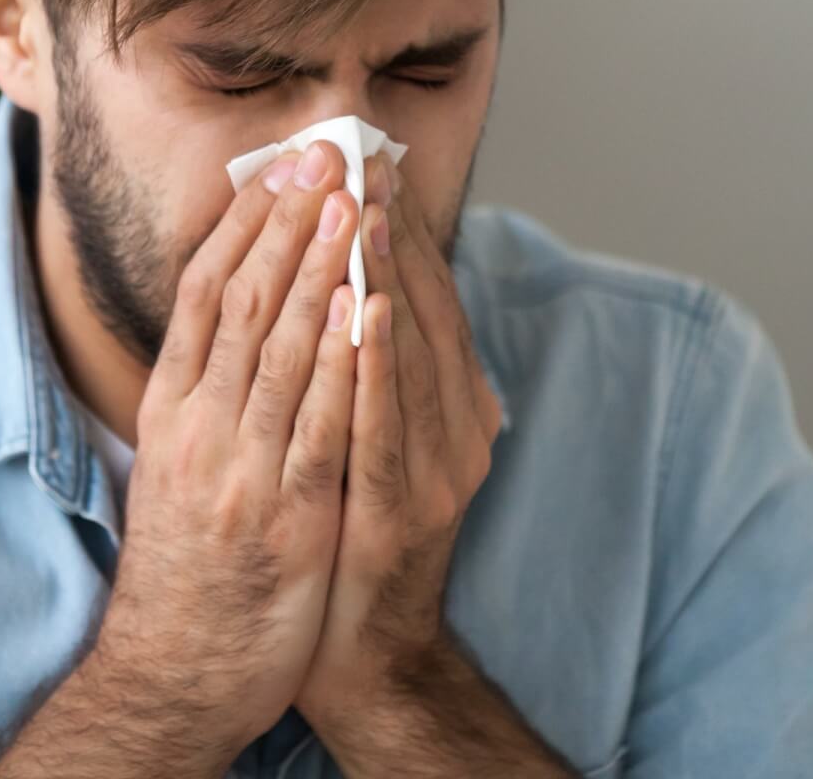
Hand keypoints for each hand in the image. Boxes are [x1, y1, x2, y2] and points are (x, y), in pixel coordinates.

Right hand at [90, 137, 364, 762]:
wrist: (174, 671)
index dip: (242, 225)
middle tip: (322, 156)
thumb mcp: (177, 463)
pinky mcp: (288, 515)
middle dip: (286, 224)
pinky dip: (344, 363)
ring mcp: (240, 470)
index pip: (204, 294)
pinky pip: (321, 425)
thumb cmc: (186, 563)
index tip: (277, 169)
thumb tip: (240, 311)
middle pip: (242, 304)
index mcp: (170, 410)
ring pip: (282, 350)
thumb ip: (206, 391)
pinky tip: (368, 311)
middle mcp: (198, 428)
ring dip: (319, 270)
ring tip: (348, 204)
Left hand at [295, 153, 502, 731]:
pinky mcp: (399, 515)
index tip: (366, 159)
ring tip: (362, 208)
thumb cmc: (353, 532)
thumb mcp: (375, 436)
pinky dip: (375, 366)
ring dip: (385, 278)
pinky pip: (382, 427)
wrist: (361, 655)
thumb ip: (380, 363)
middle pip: (424, 312)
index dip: (399, 226)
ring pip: (411, 358)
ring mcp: (434, 474)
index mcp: (455, 406)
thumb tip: (358, 275)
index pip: (427, 297)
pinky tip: (360, 312)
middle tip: (361, 157)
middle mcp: (458, 430)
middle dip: (390, 231)